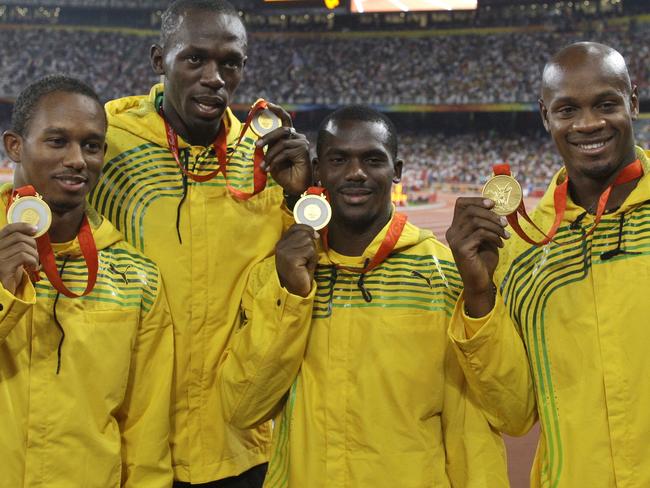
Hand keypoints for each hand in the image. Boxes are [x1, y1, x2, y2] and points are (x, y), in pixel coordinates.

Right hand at [0, 223, 38, 294]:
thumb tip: (33, 230)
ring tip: (34, 263)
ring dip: (34, 254)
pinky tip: (33, 268)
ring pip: (23, 246)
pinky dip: (32, 261)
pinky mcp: (4, 268)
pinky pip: (23, 256)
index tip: (35, 229)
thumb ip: (17, 243)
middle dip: (32, 244)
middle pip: (18, 237)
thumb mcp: (13, 254)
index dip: (23, 226)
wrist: (3, 291)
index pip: (8, 229)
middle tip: (35, 254)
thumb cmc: (11, 271)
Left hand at [256, 102, 311, 194]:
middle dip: (267, 137)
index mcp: (290, 137)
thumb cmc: (285, 174)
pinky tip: (270, 169)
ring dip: (270, 155)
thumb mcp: (272, 158)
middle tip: (257, 145)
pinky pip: (285, 151)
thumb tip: (258, 141)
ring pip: (281, 142)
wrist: (295, 188)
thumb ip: (269, 147)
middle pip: (282, 129)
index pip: (285, 119)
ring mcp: (302, 143)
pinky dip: (275, 160)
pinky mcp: (303, 151)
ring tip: (264, 166)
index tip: (267, 104)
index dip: (277, 110)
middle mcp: (297, 137)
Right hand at [275, 224, 317, 297]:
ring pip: (308, 241)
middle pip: (304, 233)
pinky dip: (312, 259)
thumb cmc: (301, 272)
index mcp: (282, 243)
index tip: (314, 235)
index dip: (307, 228)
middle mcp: (281, 246)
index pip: (295, 227)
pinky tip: (306, 267)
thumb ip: (304, 241)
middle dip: (310, 245)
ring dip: (312, 253)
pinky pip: (309, 251)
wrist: (296, 290)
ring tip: (306, 263)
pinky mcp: (290, 258)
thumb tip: (315, 233)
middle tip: (307, 258)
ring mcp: (284, 252)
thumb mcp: (301, 253)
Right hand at [446, 198, 509, 316]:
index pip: (461, 204)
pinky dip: (494, 236)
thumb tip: (497, 206)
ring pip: (476, 221)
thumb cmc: (483, 260)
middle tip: (505, 223)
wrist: (480, 282)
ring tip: (505, 235)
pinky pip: (480, 234)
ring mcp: (455, 240)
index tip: (493, 204)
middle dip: (491, 214)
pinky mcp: (461, 249)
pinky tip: (500, 244)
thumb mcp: (486, 237)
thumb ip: (486, 223)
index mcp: (456, 227)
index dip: (477, 200)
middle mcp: (452, 232)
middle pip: (470, 211)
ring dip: (495, 226)